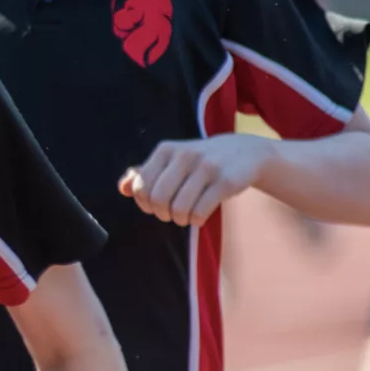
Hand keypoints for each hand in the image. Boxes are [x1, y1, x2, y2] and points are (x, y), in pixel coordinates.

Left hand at [121, 134, 275, 226]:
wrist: (246, 152)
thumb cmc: (201, 161)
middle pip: (158, 199)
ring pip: (179, 208)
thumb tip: (123, 189)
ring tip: (186, 216)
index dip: (145, 204)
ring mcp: (207, 167)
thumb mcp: (172, 161)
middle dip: (162, 214)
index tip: (155, 206)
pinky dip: (197, 220)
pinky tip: (200, 217)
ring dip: (180, 220)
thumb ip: (145, 174)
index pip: (142, 186)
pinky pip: (200, 212)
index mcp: (166, 150)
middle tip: (171, 214)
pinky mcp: (226, 182)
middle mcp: (185, 155)